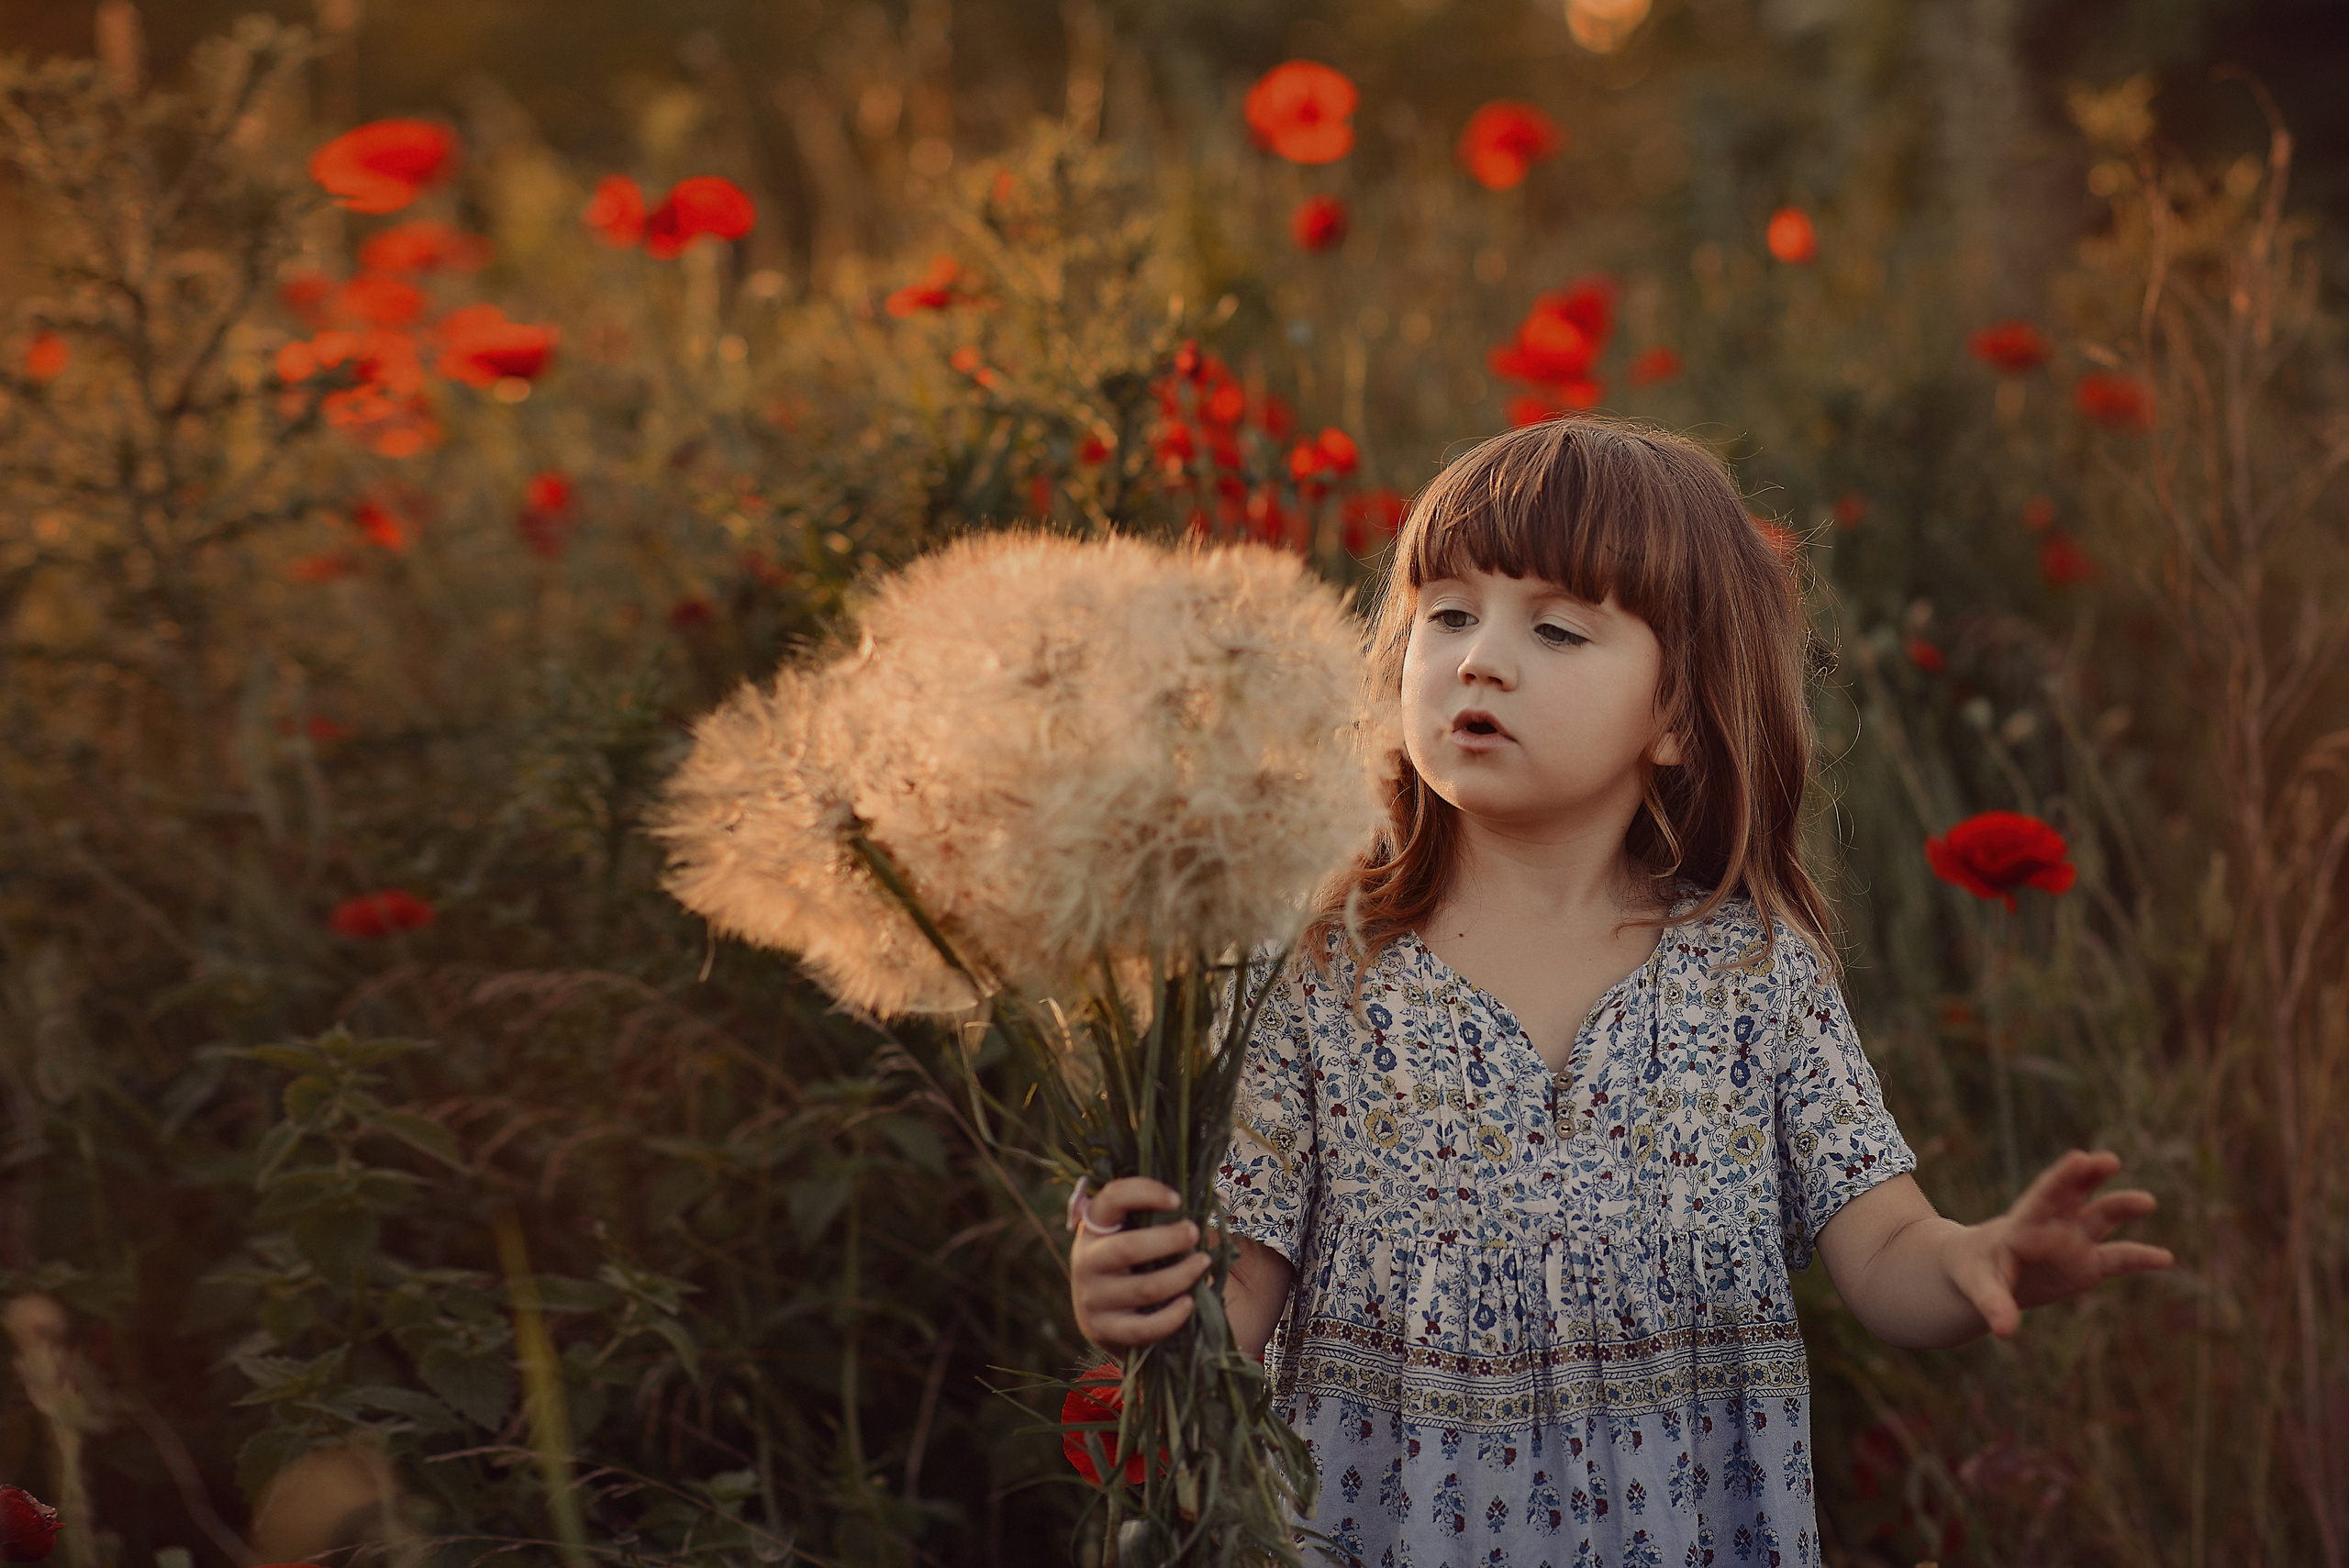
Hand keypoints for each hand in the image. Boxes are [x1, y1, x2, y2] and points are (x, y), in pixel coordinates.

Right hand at [1069, 1178, 1211, 1349]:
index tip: (1177, 1199)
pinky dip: (1172, 1316)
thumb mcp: (1136, 1236)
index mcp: (1095, 1228)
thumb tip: (1205, 1200)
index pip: (1112, 1199)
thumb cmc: (1136, 1265)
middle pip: (1127, 1248)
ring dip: (1181, 1275)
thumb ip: (1157, 1218)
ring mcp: (1092, 1299)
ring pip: (1144, 1288)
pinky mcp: (1104, 1331)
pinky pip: (1144, 1327)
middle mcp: (1087, 1261)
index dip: (1144, 1192)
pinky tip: (1189, 1303)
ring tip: (1204, 1263)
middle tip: (1194, 1233)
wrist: (1112, 1321)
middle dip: (1168, 1240)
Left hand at [1943, 1149, 2174, 1338]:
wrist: (1984, 1273)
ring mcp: (2074, 1241)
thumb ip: (1992, 1303)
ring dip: (2122, 1206)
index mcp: (2023, 1222)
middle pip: (2074, 1194)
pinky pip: (2118, 1259)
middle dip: (2090, 1175)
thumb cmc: (1975, 1270)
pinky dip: (2140, 1258)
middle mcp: (2053, 1224)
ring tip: (2146, 1201)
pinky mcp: (2088, 1264)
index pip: (2044, 1196)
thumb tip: (2005, 1331)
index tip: (2079, 1159)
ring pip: (2101, 1217)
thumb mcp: (1977, 1285)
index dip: (2062, 1177)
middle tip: (2107, 1160)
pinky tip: (2165, 1258)